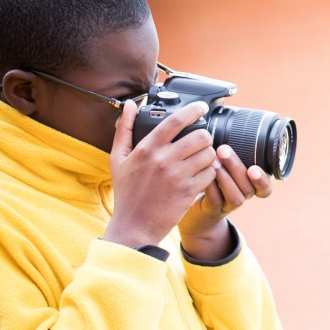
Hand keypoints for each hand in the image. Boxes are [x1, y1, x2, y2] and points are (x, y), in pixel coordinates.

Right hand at [104, 101, 217, 247]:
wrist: (135, 224)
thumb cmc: (127, 191)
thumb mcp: (118, 158)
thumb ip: (124, 129)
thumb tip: (130, 105)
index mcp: (147, 148)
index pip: (175, 121)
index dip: (193, 110)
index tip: (202, 107)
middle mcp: (164, 160)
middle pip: (200, 136)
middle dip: (205, 136)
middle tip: (202, 140)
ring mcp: (178, 176)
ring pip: (209, 154)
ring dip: (209, 154)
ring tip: (201, 158)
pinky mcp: (189, 191)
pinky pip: (211, 173)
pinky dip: (210, 172)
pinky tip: (201, 174)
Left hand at [177, 145, 273, 259]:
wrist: (196, 208)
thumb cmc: (211, 179)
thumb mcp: (223, 164)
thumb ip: (227, 151)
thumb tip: (224, 120)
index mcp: (250, 185)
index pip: (266, 188)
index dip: (263, 179)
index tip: (254, 168)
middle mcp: (243, 196)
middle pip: (249, 187)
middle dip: (237, 168)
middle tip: (224, 150)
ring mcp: (228, 205)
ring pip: (236, 197)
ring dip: (226, 178)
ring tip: (213, 162)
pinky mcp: (213, 210)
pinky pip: (216, 200)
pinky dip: (211, 186)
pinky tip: (203, 173)